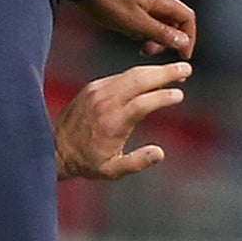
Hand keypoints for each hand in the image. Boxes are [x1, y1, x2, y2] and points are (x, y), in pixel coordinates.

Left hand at [54, 61, 190, 180]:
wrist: (55, 148)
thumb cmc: (86, 162)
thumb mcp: (112, 170)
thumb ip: (137, 162)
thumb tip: (160, 153)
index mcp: (113, 122)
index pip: (144, 102)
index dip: (164, 97)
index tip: (180, 95)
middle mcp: (106, 102)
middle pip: (140, 79)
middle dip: (166, 73)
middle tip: (186, 69)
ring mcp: (98, 91)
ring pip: (131, 74)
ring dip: (155, 70)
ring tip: (174, 71)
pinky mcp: (93, 87)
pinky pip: (120, 76)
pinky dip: (139, 74)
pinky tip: (151, 77)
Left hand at [79, 0, 196, 57]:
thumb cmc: (106, 0)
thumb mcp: (135, 23)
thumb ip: (160, 32)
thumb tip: (183, 41)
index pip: (187, 17)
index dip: (189, 36)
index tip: (182, 53)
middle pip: (172, 19)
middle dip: (166, 39)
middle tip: (149, 50)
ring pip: (157, 18)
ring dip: (152, 35)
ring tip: (137, 44)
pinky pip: (143, 14)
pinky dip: (140, 27)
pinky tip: (126, 31)